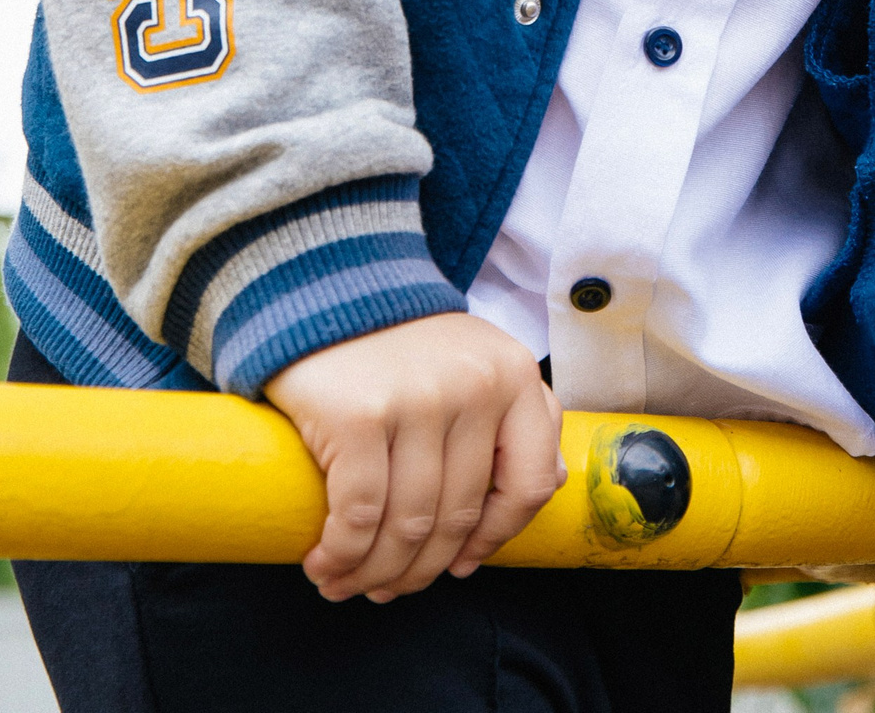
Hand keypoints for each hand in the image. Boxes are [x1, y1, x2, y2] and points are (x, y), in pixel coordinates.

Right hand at [266, 312, 562, 603]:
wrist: (326, 288)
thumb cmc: (403, 345)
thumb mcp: (478, 365)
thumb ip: (518, 419)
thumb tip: (549, 486)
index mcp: (514, 375)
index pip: (529, 485)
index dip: (494, 539)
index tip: (459, 564)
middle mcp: (476, 386)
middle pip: (458, 517)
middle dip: (419, 571)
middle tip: (388, 587)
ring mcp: (419, 400)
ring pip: (408, 526)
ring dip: (374, 572)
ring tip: (347, 583)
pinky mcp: (359, 416)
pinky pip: (359, 515)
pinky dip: (341, 554)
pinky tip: (325, 562)